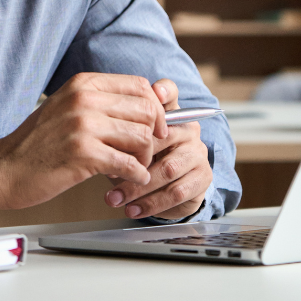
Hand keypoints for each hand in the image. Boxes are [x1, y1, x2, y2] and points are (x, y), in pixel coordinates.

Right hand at [0, 72, 168, 212]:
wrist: (4, 168)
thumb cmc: (37, 142)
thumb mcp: (67, 108)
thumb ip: (101, 102)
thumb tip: (147, 106)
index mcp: (83, 83)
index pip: (140, 87)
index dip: (156, 109)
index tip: (156, 128)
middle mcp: (84, 98)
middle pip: (146, 111)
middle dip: (153, 136)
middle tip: (143, 152)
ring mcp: (83, 125)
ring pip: (142, 137)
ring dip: (144, 158)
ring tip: (131, 168)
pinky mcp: (83, 154)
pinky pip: (129, 164)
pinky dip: (135, 175)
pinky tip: (126, 179)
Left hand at [104, 79, 212, 219]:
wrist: (165, 191)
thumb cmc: (141, 158)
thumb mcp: (127, 142)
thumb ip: (119, 131)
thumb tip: (98, 135)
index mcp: (171, 112)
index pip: (171, 93)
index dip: (164, 90)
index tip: (154, 93)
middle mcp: (188, 128)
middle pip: (162, 137)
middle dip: (132, 157)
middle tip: (108, 170)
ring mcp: (198, 152)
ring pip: (167, 169)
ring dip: (137, 187)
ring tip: (114, 197)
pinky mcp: (202, 178)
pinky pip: (176, 192)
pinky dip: (150, 203)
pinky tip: (132, 209)